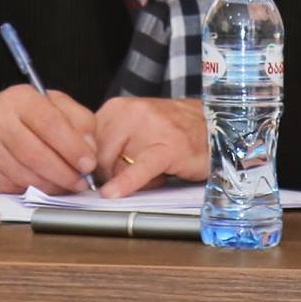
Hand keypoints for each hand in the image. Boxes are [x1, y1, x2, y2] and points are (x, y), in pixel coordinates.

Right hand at [0, 86, 97, 194]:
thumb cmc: (21, 114)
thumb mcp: (53, 104)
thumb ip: (78, 120)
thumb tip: (89, 148)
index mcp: (19, 99)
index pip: (50, 124)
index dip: (72, 148)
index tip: (89, 163)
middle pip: (36, 155)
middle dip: (64, 173)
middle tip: (81, 181)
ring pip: (25, 176)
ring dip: (51, 186)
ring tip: (65, 184)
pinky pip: (12, 187)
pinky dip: (32, 191)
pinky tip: (43, 185)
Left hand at [92, 96, 208, 195]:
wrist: (214, 125)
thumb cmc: (171, 130)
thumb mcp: (132, 127)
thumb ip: (109, 143)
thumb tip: (85, 171)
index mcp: (117, 107)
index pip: (85, 141)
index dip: (88, 163)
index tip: (92, 174)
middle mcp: (131, 112)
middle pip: (99, 155)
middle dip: (107, 174)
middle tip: (126, 176)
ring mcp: (151, 128)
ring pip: (118, 165)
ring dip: (127, 179)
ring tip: (150, 171)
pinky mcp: (168, 147)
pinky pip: (140, 169)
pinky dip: (126, 183)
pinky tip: (114, 194)